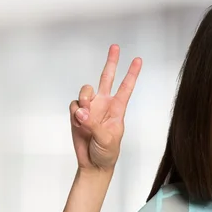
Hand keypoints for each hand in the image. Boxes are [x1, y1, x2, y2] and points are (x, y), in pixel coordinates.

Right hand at [69, 44, 141, 172]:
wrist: (93, 164)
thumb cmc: (107, 153)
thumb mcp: (107, 139)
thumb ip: (95, 124)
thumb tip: (82, 112)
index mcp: (118, 109)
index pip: (126, 88)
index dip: (132, 73)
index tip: (138, 60)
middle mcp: (104, 105)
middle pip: (107, 78)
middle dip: (111, 62)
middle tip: (115, 47)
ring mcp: (90, 108)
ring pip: (85, 91)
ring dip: (84, 99)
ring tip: (84, 114)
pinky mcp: (77, 114)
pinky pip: (73, 105)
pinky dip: (75, 112)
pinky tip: (78, 122)